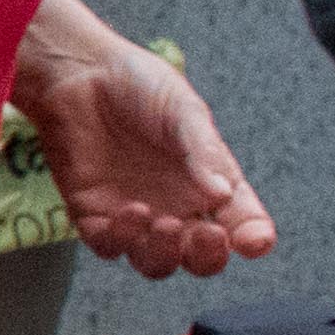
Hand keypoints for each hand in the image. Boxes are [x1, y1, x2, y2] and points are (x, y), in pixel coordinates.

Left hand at [8, 0, 278, 280]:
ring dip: (164, 254)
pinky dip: (122, 239)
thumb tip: (222, 192)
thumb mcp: (182, 110)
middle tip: (209, 235)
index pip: (241, 223)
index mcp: (209, 183)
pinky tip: (131, 211)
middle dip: (208, 256)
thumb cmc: (138, 86)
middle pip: (200, 257)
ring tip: (165, 223)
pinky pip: (110, 246)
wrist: (79, 72)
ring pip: (156, 262)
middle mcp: (176, 207)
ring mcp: (136, 216)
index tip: (255, 241)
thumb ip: (203, 151)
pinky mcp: (93, 215)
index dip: (253, 238)